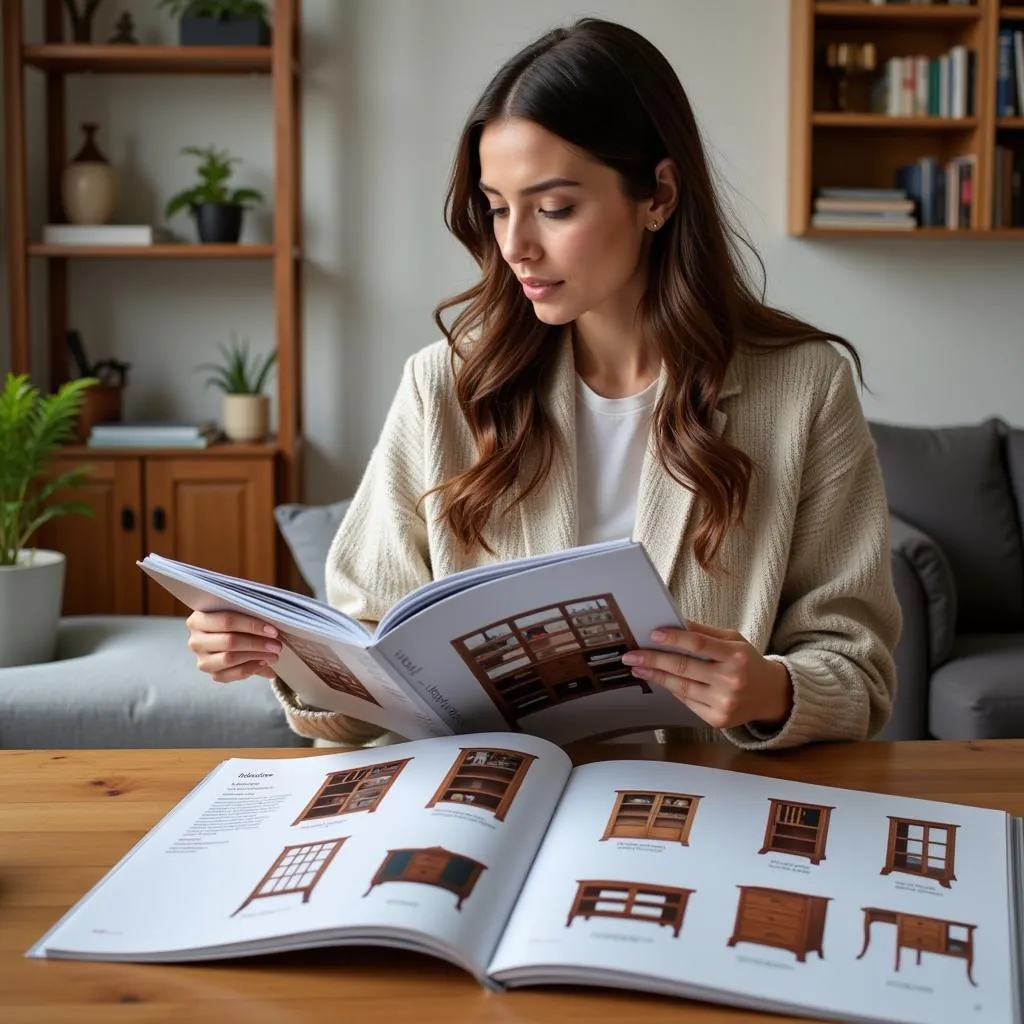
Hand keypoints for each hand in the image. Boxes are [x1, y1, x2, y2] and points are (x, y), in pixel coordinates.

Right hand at [186, 610, 281, 682]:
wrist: (230, 637)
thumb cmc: (237, 621)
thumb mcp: (240, 612)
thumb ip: (252, 613)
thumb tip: (273, 622)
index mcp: (198, 619)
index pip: (227, 620)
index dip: (252, 625)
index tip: (273, 630)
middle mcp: (195, 640)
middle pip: (229, 641)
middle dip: (257, 643)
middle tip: (277, 645)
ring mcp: (202, 659)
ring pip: (230, 658)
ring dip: (256, 656)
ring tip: (274, 654)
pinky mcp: (212, 674)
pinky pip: (231, 674)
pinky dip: (250, 669)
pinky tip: (264, 664)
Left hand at [620, 622, 792, 730]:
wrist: (771, 695)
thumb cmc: (747, 662)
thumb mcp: (733, 640)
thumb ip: (704, 632)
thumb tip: (673, 623)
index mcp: (736, 656)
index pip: (698, 644)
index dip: (673, 638)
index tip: (652, 634)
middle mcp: (731, 680)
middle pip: (684, 667)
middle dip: (653, 659)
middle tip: (631, 655)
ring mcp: (724, 703)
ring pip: (680, 687)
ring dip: (655, 676)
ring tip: (637, 667)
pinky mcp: (717, 720)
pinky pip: (687, 701)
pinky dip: (672, 689)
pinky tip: (660, 680)